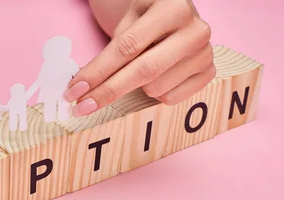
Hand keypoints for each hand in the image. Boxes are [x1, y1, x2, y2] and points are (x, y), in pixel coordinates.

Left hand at [65, 0, 214, 116]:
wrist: (171, 16)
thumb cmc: (143, 18)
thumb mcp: (126, 20)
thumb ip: (109, 50)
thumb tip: (82, 88)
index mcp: (172, 7)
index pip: (127, 47)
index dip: (98, 71)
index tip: (75, 91)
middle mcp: (195, 30)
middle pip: (143, 71)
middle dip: (108, 91)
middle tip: (81, 106)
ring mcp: (205, 53)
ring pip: (155, 88)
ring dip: (136, 88)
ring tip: (138, 68)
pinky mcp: (208, 73)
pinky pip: (170, 98)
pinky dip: (155, 94)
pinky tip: (156, 77)